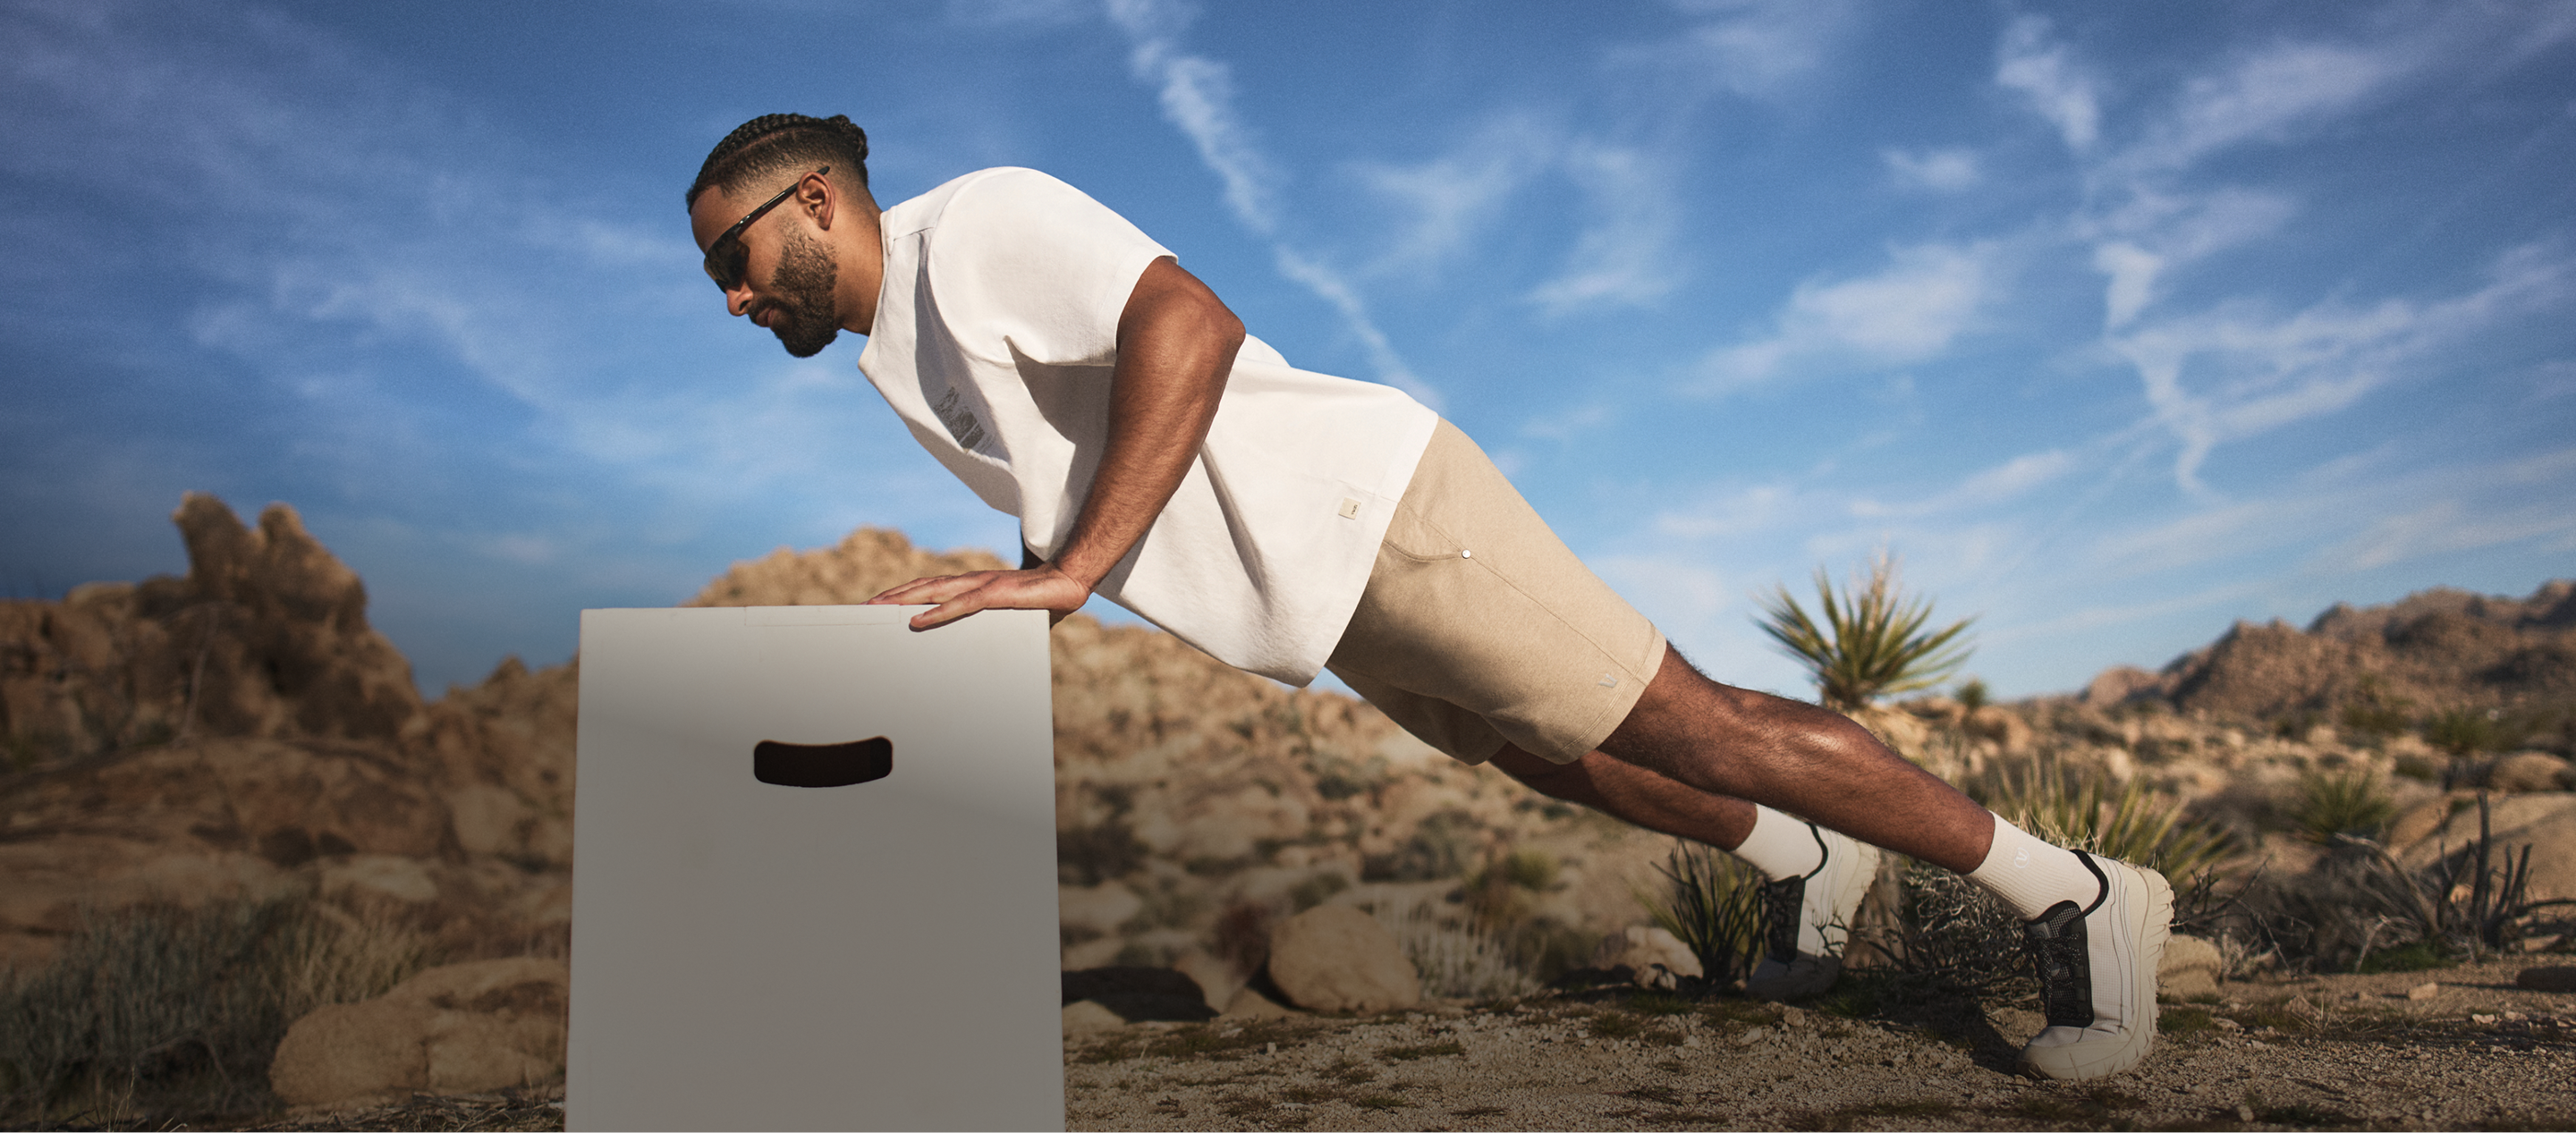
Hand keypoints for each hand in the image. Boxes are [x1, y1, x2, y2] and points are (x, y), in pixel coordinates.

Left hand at [865, 565, 1092, 630]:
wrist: (1070, 581)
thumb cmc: (1043, 598)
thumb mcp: (1011, 618)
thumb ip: (995, 629)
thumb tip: (991, 651)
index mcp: (974, 585)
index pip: (933, 587)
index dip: (907, 593)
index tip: (883, 603)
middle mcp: (972, 581)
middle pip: (923, 587)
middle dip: (893, 597)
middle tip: (865, 607)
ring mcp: (982, 585)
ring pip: (933, 592)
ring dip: (904, 601)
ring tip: (879, 609)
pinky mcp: (994, 594)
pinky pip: (960, 605)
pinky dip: (936, 613)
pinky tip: (917, 620)